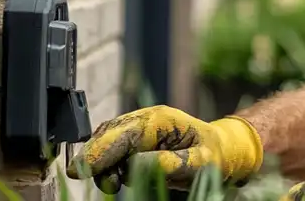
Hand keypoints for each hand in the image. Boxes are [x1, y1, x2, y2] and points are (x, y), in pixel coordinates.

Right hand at [65, 105, 262, 192]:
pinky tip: (115, 178)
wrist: (222, 150)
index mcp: (160, 120)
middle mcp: (145, 120)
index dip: (101, 151)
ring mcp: (138, 129)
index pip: (123, 134)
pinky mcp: (135, 141)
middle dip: (97, 158)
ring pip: (106, 142)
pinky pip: (113, 150)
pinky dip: (109, 165)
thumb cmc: (214, 155)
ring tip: (113, 185)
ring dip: (103, 164)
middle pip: (108, 135)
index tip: (82, 169)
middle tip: (96, 181)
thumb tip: (138, 165)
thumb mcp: (200, 162)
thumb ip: (171, 163)